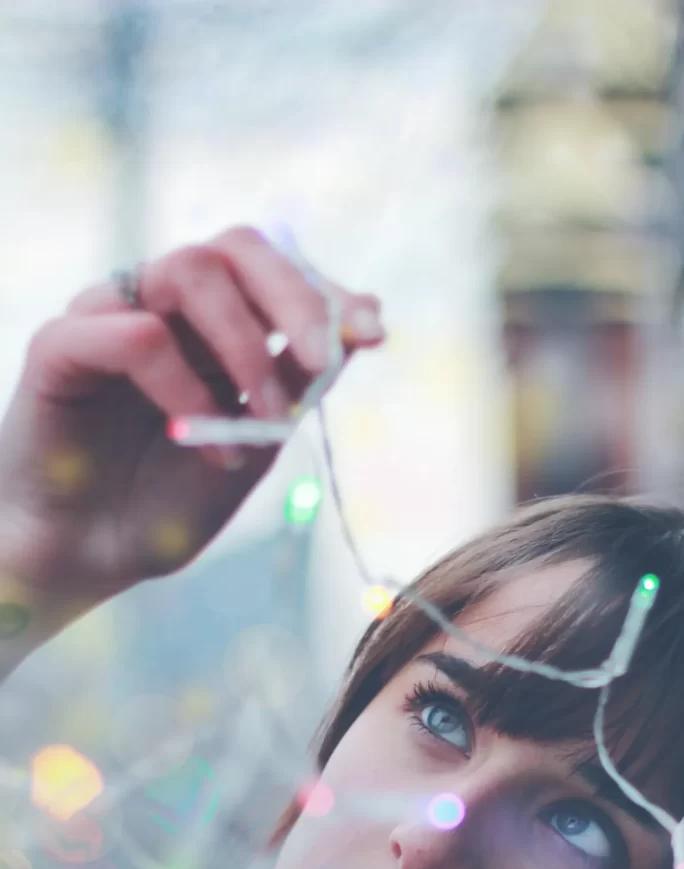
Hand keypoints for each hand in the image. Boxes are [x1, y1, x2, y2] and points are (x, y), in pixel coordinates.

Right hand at [0, 227, 382, 612]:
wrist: (87, 557)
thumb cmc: (164, 503)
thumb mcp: (253, 445)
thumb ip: (296, 384)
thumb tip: (363, 324)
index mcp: (209, 323)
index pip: (272, 268)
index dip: (325, 291)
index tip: (372, 332)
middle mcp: (159, 305)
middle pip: (236, 246)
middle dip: (295, 300)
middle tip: (322, 363)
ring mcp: (108, 315)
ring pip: (189, 271)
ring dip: (244, 348)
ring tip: (260, 425)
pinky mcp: (61, 344)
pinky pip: (135, 334)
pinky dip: (186, 389)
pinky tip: (204, 446)